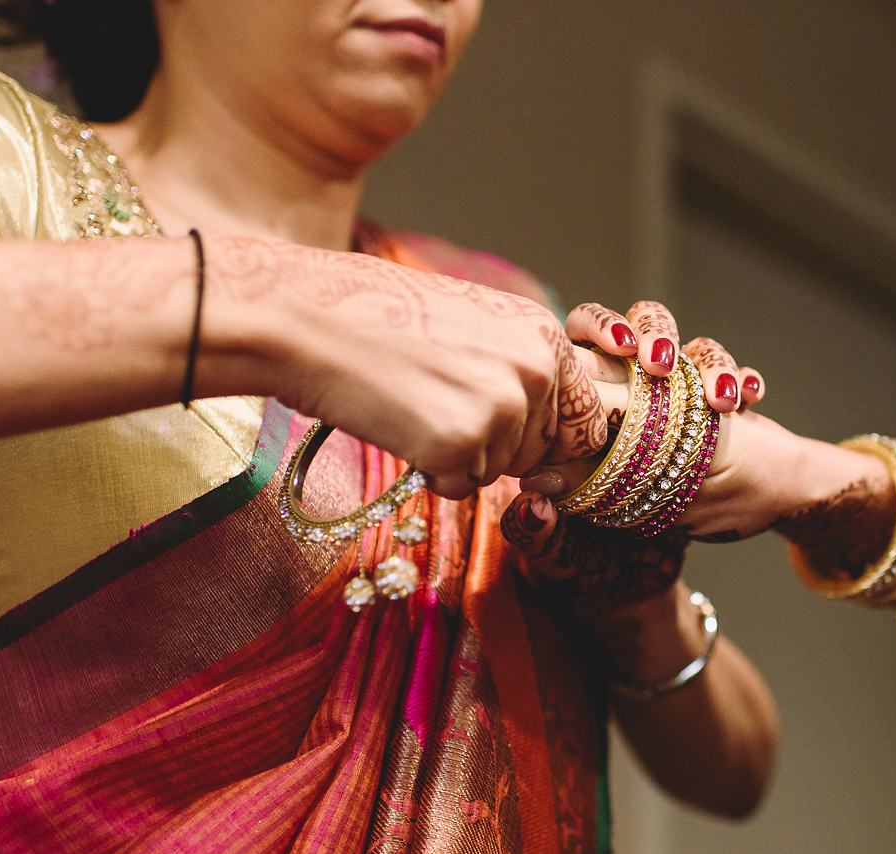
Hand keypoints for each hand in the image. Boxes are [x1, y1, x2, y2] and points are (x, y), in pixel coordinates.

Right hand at [226, 238, 611, 497]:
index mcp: (543, 334)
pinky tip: (401, 428)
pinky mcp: (462, 443)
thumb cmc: (383, 323)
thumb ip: (521, 379)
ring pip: (499, 472)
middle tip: (437, 403)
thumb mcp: (474, 330)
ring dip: (460, 457)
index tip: (503, 429)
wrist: (311, 326)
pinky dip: (430, 473)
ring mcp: (501, 408)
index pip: (583, 419)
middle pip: (539, 453)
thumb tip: (557, 468)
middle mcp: (535, 371)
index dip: (546, 439)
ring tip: (414, 407)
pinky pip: (461, 488)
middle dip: (495, 447)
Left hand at [517, 302, 780, 540]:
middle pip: (648, 320)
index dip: (602, 325)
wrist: (710, 526)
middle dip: (658, 332)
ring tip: (720, 399)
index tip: (621, 347)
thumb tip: (534, 479)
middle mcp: (643, 378)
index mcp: (602, 387)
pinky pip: (739, 376)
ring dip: (711, 362)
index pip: (589, 328)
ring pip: (699, 346)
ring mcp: (687, 387)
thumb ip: (575, 482)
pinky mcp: (727, 402)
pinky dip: (745, 381)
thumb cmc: (639, 508)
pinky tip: (750, 396)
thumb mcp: (606, 496)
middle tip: (662, 363)